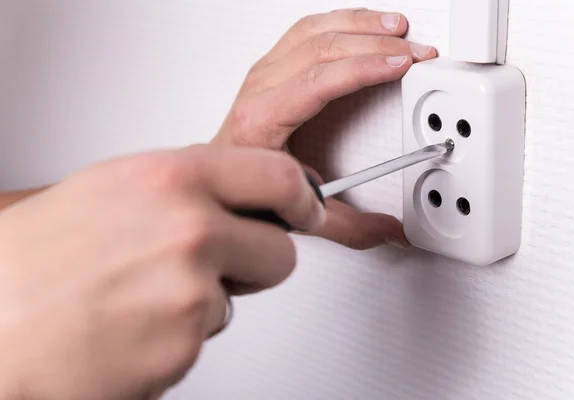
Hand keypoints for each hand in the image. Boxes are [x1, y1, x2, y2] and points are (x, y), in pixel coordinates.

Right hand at [0, 145, 323, 399]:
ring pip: (240, 299)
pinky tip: (133, 326)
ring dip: (206, 300)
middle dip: (258, 262)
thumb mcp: (114, 189)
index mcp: (170, 179)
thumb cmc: (33, 261)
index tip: (306, 209)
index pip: (279, 176)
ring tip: (142, 296)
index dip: (302, 197)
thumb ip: (186, 186)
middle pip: (282, 252)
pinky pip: (205, 337)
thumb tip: (234, 193)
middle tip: (216, 265)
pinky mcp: (183, 349)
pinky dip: (178, 335)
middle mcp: (189, 230)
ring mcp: (191, 292)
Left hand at [211, 8, 436, 249]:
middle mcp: (260, 89)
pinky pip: (307, 30)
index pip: (319, 81)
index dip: (364, 68)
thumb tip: (390, 231)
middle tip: (414, 52)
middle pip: (322, 48)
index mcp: (263, 120)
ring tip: (397, 29)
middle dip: (375, 44)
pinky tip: (365, 26)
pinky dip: (342, 22)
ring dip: (360, 25)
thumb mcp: (300, 212)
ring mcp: (264, 73)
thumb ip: (350, 226)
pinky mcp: (271, 66)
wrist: (218, 174)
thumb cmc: (248, 186)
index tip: (401, 65)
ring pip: (314, 30)